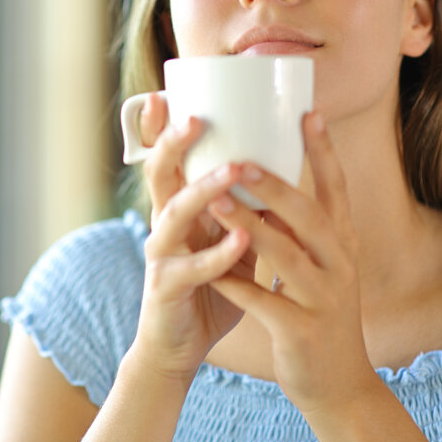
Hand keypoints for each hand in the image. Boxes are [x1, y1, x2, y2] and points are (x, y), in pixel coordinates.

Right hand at [130, 93, 256, 382]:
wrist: (182, 349)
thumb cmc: (208, 290)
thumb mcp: (228, 241)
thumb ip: (246, 210)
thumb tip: (282, 174)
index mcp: (178, 209)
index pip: (170, 159)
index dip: (164, 127)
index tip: (170, 92)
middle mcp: (164, 226)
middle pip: (158, 174)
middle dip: (173, 144)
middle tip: (196, 118)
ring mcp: (161, 257)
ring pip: (172, 215)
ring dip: (203, 191)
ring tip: (234, 171)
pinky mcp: (167, 290)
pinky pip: (192, 269)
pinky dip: (217, 254)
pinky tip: (240, 240)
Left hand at [207, 111, 372, 415]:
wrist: (340, 387)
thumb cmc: (321, 318)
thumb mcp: (324, 269)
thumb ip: (304, 232)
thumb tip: (275, 186)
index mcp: (344, 246)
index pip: (338, 191)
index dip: (325, 153)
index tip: (309, 113)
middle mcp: (340, 267)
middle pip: (311, 217)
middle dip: (277, 186)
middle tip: (243, 159)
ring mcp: (324, 300)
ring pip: (286, 255)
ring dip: (249, 226)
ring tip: (215, 199)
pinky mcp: (302, 331)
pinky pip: (265, 302)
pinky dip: (235, 283)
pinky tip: (209, 268)